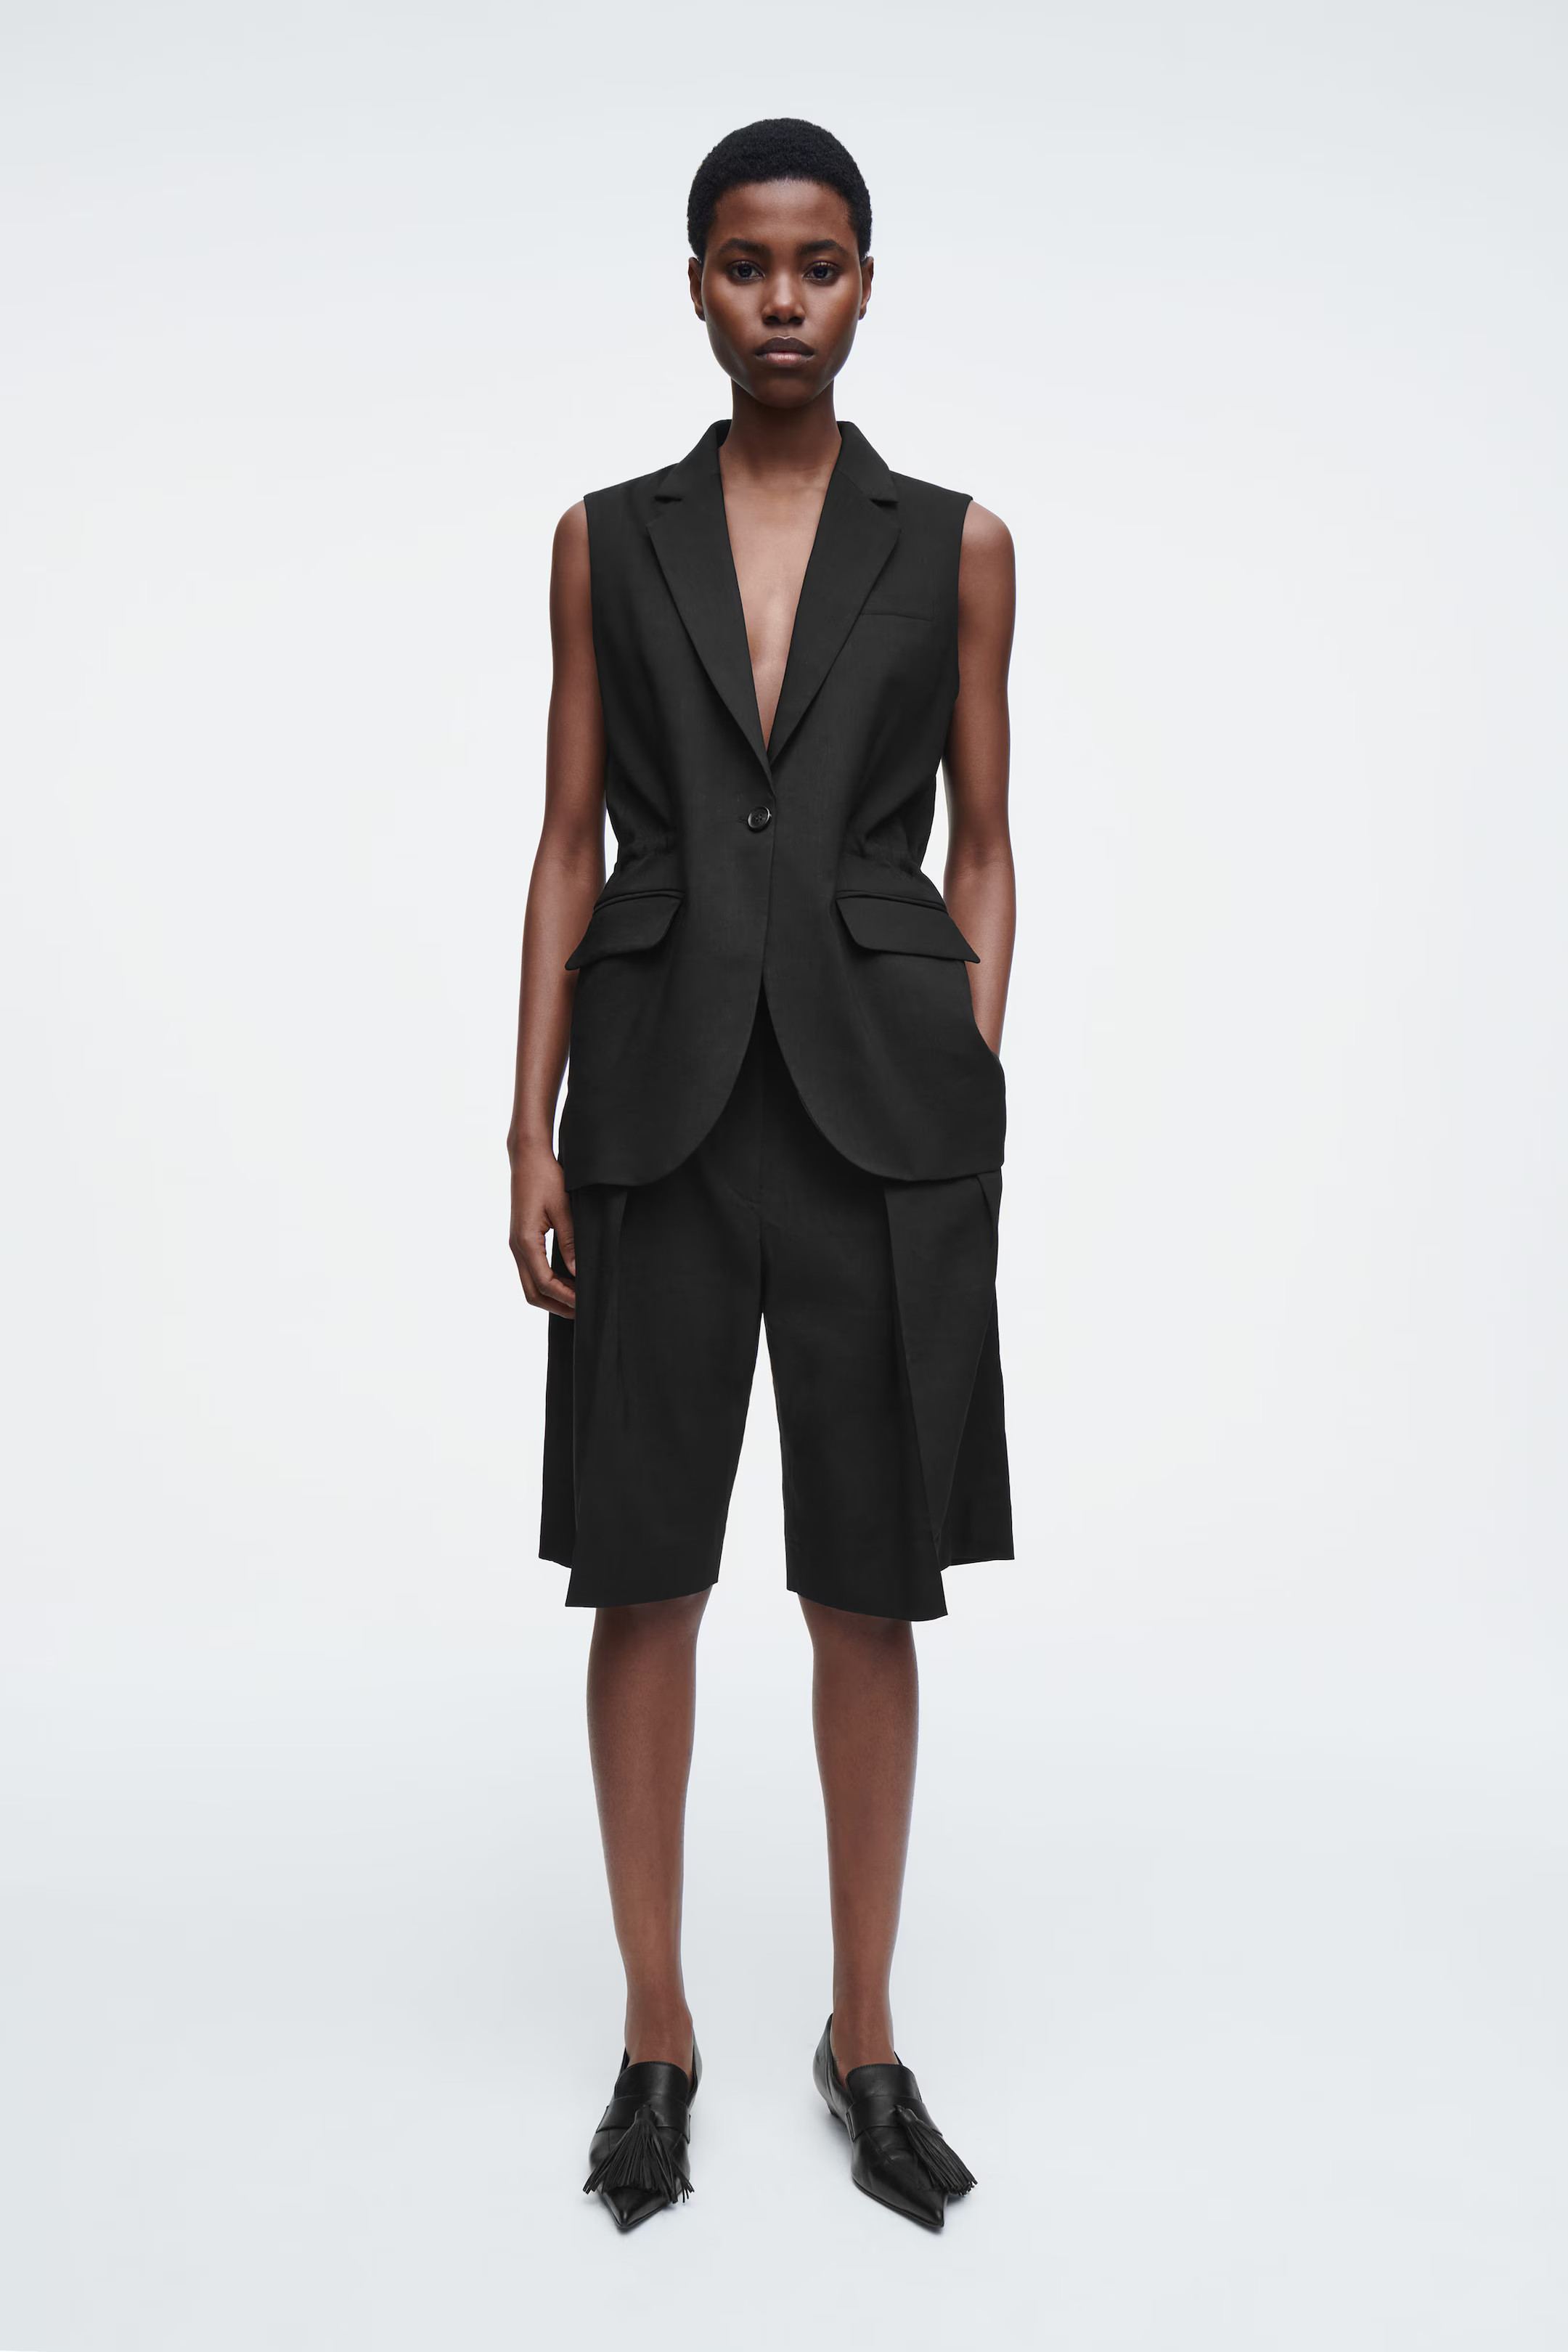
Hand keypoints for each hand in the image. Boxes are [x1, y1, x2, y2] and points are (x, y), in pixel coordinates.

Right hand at [509, 1140, 576, 1315]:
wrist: (527, 1158)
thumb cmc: (546, 1178)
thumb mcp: (563, 1208)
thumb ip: (570, 1242)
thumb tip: (578, 1272)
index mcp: (526, 1241)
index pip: (545, 1282)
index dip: (566, 1298)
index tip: (586, 1304)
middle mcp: (517, 1246)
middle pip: (532, 1292)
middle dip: (556, 1306)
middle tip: (582, 1313)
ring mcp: (517, 1244)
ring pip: (529, 1284)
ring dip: (551, 1296)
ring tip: (576, 1301)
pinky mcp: (521, 1239)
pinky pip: (530, 1270)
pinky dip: (546, 1283)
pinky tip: (566, 1282)